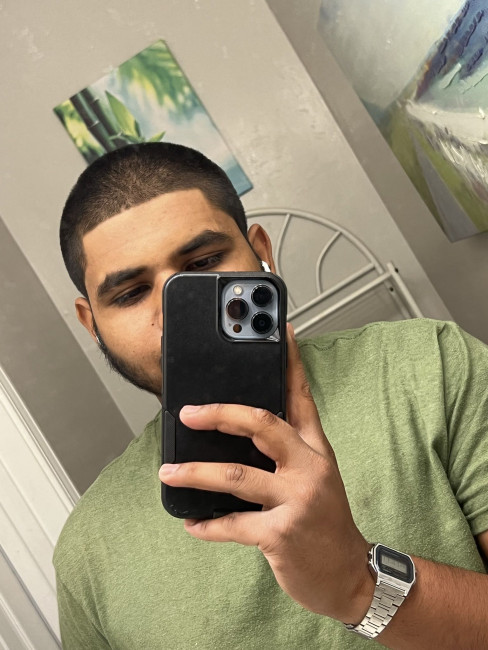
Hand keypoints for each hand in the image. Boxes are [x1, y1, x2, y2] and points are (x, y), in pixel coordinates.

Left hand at [159, 324, 372, 622]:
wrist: (348, 573)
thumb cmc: (326, 520)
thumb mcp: (316, 476)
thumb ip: (286, 450)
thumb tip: (238, 429)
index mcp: (316, 449)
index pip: (301, 396)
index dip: (291, 362)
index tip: (280, 330)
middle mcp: (309, 467)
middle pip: (263, 424)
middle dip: (221, 414)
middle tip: (188, 413)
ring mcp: (297, 500)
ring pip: (236, 476)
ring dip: (196, 472)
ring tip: (167, 472)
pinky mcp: (281, 534)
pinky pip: (233, 524)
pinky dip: (208, 525)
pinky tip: (191, 523)